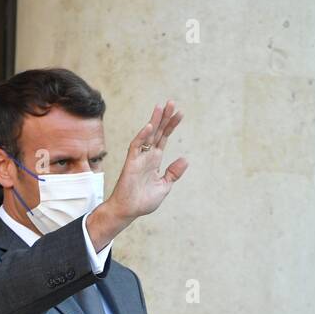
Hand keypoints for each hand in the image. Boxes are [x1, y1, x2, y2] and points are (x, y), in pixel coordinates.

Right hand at [85, 100, 187, 249]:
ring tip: (161, 107)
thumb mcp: (164, 186)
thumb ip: (173, 172)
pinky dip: (142, 136)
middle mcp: (147, 156)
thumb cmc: (143, 201)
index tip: (180, 113)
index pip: (163, 138)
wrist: (129, 211)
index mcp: (155, 160)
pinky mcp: (131, 163)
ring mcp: (139, 158)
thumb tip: (185, 159)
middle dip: (164, 118)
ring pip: (147, 135)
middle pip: (157, 132)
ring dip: (154, 121)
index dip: (171, 126)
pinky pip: (136, 146)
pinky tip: (150, 126)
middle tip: (172, 102)